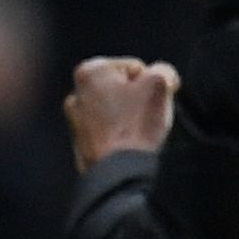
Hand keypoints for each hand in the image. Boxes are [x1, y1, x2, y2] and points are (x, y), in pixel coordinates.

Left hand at [65, 57, 180, 168]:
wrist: (119, 171)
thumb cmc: (135, 126)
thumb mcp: (160, 84)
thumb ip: (163, 70)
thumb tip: (163, 77)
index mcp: (89, 71)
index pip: (136, 67)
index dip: (151, 84)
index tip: (150, 101)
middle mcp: (76, 94)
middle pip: (125, 89)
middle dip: (139, 100)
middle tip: (144, 118)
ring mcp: (75, 121)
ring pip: (118, 111)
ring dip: (131, 118)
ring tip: (136, 133)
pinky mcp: (82, 144)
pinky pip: (111, 132)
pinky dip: (121, 136)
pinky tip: (127, 145)